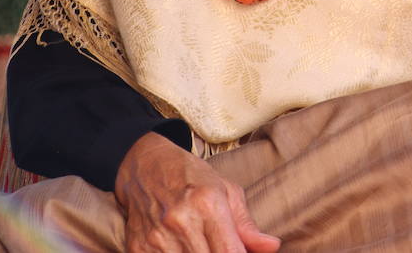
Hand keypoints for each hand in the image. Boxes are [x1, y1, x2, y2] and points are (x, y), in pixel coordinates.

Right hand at [114, 131, 280, 252]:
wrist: (144, 166)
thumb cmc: (191, 176)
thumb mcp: (226, 191)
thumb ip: (247, 225)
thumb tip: (272, 247)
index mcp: (208, 204)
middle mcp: (181, 222)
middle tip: (224, 248)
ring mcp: (157, 238)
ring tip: (203, 245)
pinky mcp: (138, 249)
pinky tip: (184, 249)